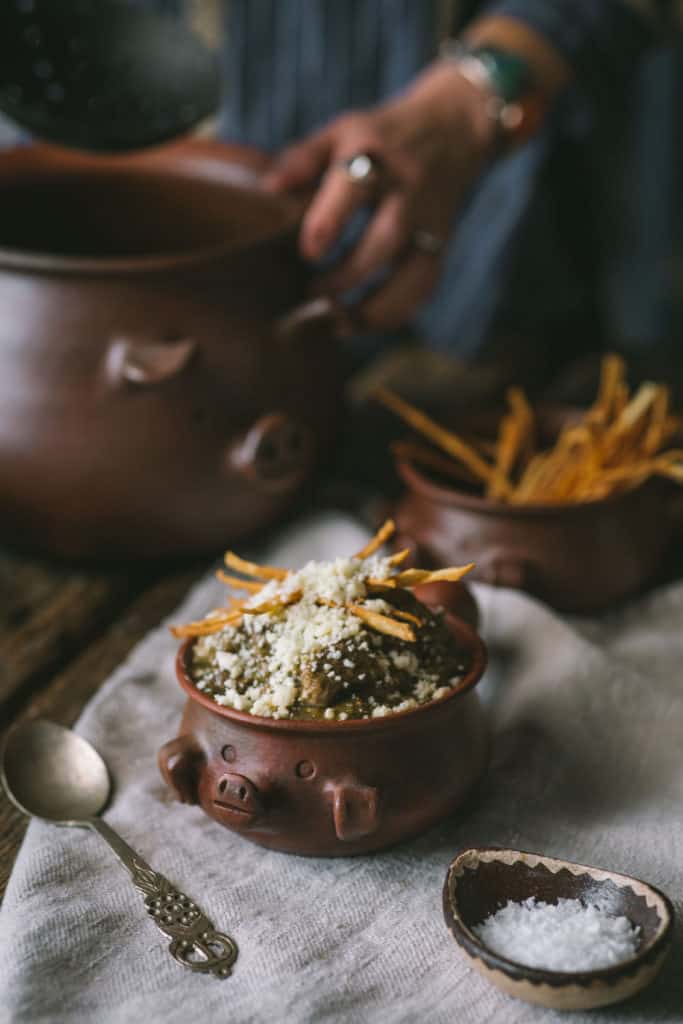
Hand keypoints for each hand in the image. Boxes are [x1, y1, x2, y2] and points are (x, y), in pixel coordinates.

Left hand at [263, 62, 496, 330]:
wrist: (453, 128)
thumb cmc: (381, 138)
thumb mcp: (342, 131)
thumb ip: (303, 158)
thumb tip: (268, 190)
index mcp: (375, 156)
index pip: (354, 187)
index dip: (331, 221)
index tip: (310, 253)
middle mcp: (407, 191)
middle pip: (386, 239)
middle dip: (350, 274)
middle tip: (314, 294)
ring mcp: (430, 222)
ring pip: (414, 273)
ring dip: (378, 307)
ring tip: (341, 325)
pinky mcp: (442, 245)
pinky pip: (425, 286)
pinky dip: (396, 312)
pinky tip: (364, 323)